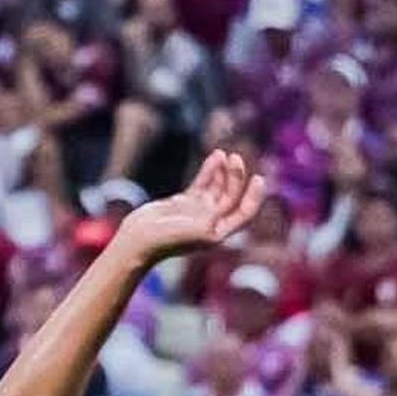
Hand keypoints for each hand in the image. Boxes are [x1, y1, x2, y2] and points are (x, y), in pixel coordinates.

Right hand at [118, 150, 265, 262]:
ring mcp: (197, 212)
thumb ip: (211, 219)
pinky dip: (209, 170)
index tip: (258, 178)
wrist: (138, 240)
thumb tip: (222, 207)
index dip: (254, 196)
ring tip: (225, 154)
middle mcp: (211, 222)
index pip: (244, 213)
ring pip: (217, 187)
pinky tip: (215, 156)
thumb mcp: (194, 231)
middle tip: (235, 158)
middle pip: (231, 196)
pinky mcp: (183, 203)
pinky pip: (202, 183)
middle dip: (235, 177)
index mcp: (218, 233)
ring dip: (223, 171)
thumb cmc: (165, 240)